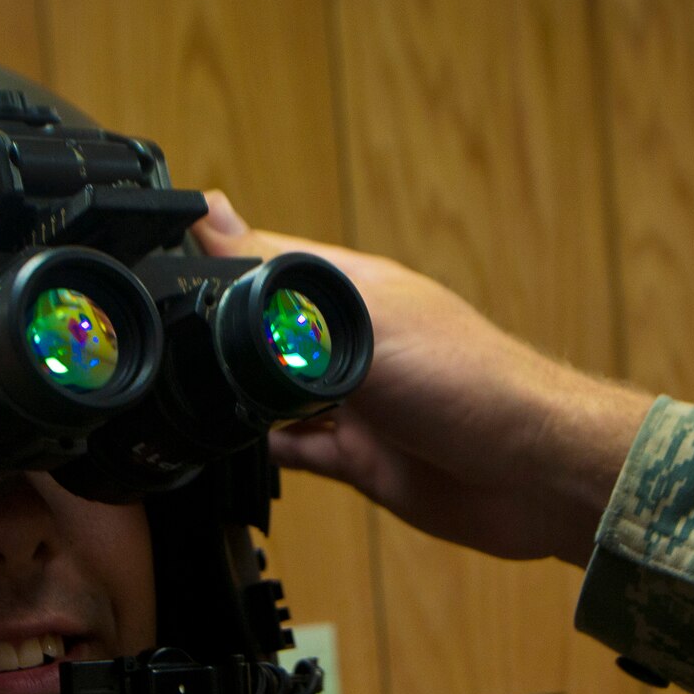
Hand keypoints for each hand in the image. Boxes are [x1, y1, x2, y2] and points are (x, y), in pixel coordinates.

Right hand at [193, 192, 653, 566]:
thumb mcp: (362, 323)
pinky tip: (234, 447)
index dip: (216, 258)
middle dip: (219, 337)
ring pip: (277, 394)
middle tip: (162, 341)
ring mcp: (357, 402)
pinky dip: (264, 449)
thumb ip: (282, 290)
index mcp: (353, 292)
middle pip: (266, 333)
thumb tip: (214, 217)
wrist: (531, 476)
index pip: (267, 261)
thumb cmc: (470, 385)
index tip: (161, 254)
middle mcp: (351, 343)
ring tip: (184, 394)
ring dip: (238, 396)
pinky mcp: (362, 458)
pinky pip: (298, 449)